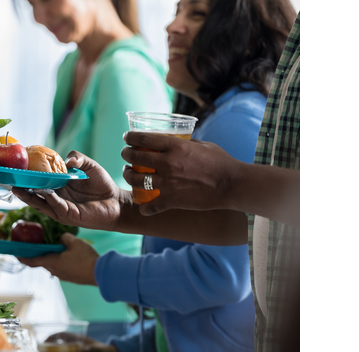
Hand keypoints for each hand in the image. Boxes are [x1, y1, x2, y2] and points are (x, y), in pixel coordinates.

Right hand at [13, 151, 124, 230]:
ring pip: (39, 203)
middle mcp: (55, 199)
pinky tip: (45, 192)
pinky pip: (56, 207)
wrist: (116, 202)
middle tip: (8, 180)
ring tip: (17, 188)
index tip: (15, 169)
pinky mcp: (68, 216)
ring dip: (29, 196)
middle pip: (33, 194)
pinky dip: (50, 200)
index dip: (26, 177)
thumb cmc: (102, 185)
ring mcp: (60, 209)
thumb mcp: (88, 165)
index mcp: (56, 187)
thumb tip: (66, 160)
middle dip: (21, 188)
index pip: (37, 182)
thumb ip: (77, 157)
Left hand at [17, 233, 97, 284]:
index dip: (21, 257)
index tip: (15, 253)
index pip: (31, 261)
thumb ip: (64, 238)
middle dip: (36, 254)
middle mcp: (54, 270)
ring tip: (50, 247)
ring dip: (48, 257)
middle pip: (40, 262)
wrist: (100, 273)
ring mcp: (62, 275)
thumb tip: (60, 238)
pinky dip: (56, 260)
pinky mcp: (69, 277)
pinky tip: (63, 254)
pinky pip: (59, 267)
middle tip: (34, 245)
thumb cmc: (86, 258)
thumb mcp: (74, 242)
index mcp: (52, 262)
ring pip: (50, 264)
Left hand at [121, 132, 242, 215]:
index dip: (130, 137)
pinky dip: (145, 208)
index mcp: (175, 146)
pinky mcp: (171, 200)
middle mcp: (167, 163)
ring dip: (127, 176)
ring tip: (128, 174)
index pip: (143, 138)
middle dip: (126, 154)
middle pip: (134, 157)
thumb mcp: (203, 145)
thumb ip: (187, 142)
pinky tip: (143, 207)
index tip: (127, 138)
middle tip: (125, 155)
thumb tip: (177, 140)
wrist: (232, 185)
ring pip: (135, 179)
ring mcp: (167, 183)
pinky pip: (150, 206)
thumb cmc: (222, 162)